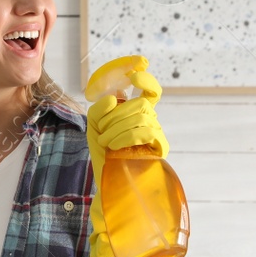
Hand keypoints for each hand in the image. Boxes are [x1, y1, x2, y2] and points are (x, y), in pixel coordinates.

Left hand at [85, 66, 167, 256]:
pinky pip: (148, 131)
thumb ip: (100, 109)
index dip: (145, 77)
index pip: (149, 89)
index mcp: (136, 113)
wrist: (111, 186)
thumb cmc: (104, 157)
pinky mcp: (160, 148)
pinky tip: (116, 145)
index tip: (136, 70)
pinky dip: (128, 135)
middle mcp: (149, 120)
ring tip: (108, 144)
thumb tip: (117, 97)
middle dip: (115, 115)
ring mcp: (156, 134)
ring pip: (140, 115)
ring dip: (117, 128)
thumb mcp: (95, 129)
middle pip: (138, 103)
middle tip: (103, 134)